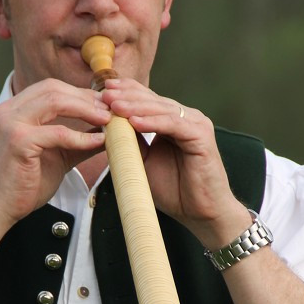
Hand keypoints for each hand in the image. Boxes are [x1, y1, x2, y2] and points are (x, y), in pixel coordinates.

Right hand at [0, 79, 110, 224]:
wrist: (1, 207)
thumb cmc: (26, 182)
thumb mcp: (58, 154)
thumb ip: (79, 140)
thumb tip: (108, 131)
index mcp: (14, 109)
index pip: (50, 88)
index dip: (79, 93)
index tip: (103, 105)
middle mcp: (9, 110)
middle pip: (54, 89)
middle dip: (85, 98)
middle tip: (110, 110)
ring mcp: (11, 123)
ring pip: (55, 101)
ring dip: (86, 109)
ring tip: (107, 120)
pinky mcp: (18, 141)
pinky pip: (57, 132)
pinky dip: (81, 136)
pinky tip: (98, 142)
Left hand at [99, 78, 249, 246]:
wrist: (199, 213)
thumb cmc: (174, 190)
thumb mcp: (144, 161)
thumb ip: (131, 142)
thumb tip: (107, 126)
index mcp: (173, 121)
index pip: (148, 99)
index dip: (126, 92)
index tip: (102, 91)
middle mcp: (186, 118)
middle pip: (153, 100)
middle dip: (127, 95)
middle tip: (104, 93)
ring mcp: (195, 124)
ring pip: (161, 110)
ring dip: (136, 107)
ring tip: (114, 106)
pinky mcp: (201, 136)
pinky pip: (173, 125)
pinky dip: (153, 123)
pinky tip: (134, 121)